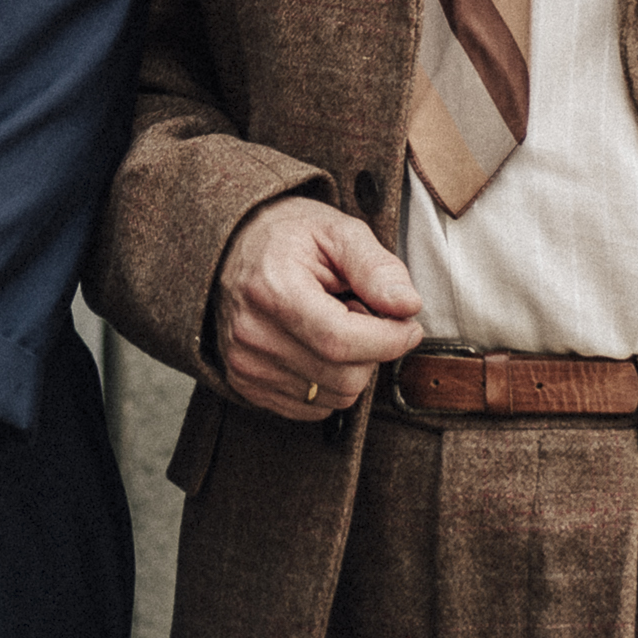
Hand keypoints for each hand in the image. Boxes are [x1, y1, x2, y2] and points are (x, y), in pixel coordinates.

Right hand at [213, 194, 421, 417]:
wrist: (229, 247)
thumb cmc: (287, 236)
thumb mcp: (338, 231)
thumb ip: (376, 267)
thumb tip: (408, 306)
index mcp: (273, 289)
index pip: (342, 341)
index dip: (390, 339)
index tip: (408, 324)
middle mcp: (252, 334)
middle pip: (344, 377)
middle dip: (371, 349)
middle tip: (357, 311)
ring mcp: (245, 364)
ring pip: (335, 397)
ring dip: (351, 366)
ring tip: (332, 324)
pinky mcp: (246, 384)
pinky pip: (314, 407)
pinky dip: (329, 381)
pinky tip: (315, 345)